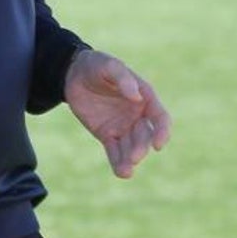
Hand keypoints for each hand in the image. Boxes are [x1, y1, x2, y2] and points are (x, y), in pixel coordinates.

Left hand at [64, 50, 171, 177]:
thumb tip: (136, 95)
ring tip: (126, 171)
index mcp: (145, 97)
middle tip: (135, 157)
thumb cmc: (97, 65)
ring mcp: (123, 126)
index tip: (158, 144)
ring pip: (131, 147)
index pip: (160, 118)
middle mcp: (137, 115)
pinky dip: (118, 162)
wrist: (73, 74)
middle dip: (141, 147)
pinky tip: (122, 172)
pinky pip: (115, 151)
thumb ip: (122, 78)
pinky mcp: (107, 134)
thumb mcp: (108, 64)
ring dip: (131, 159)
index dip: (163, 131)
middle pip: (145, 135)